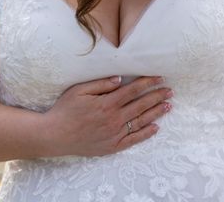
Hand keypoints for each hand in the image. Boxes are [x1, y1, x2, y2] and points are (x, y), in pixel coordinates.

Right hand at [42, 75, 171, 156]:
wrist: (54, 135)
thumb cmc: (65, 109)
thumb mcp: (80, 90)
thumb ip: (101, 84)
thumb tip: (120, 79)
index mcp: (107, 103)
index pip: (133, 90)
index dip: (148, 83)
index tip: (160, 78)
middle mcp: (113, 118)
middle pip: (141, 105)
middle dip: (157, 96)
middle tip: (170, 91)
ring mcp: (114, 133)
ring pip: (140, 121)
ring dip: (156, 113)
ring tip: (168, 106)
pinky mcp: (112, 146)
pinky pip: (133, 139)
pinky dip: (146, 133)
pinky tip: (156, 128)